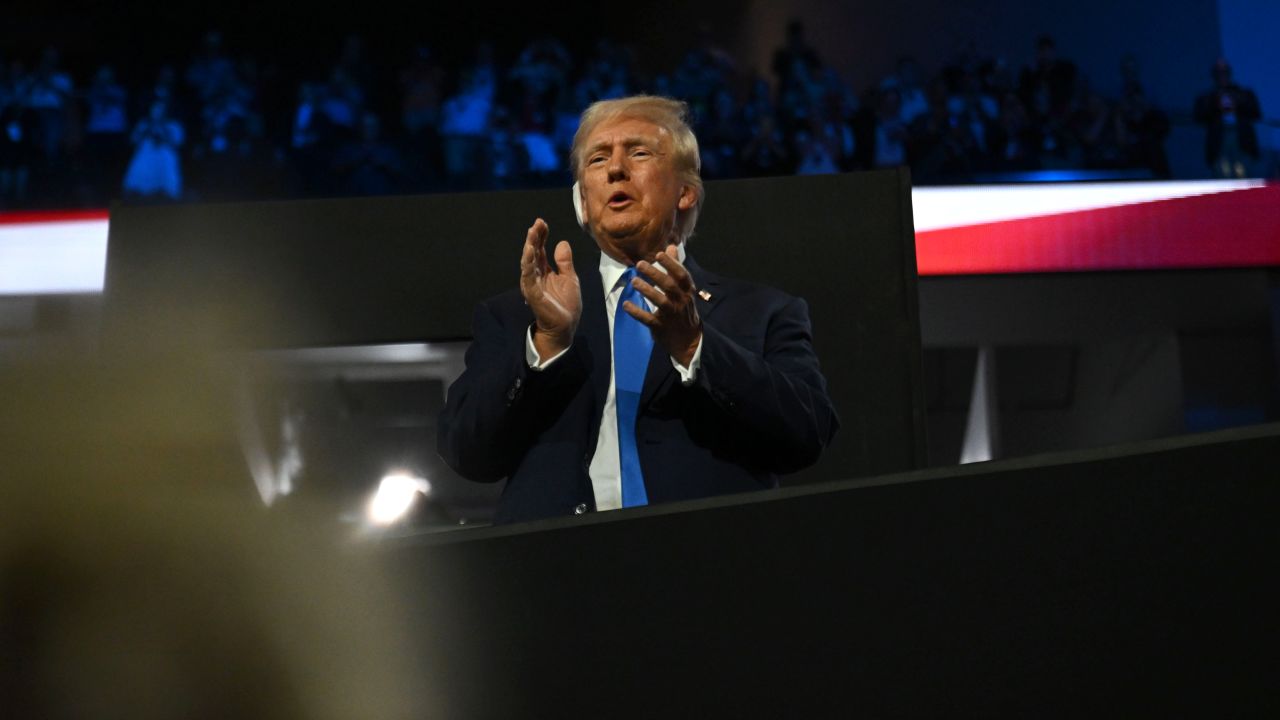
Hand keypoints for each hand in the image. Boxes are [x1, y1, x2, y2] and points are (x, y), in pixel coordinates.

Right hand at [519, 218, 579, 358]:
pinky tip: (529, 251)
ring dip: (529, 246)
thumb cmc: (566, 305)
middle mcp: (536, 275)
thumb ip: (565, 261)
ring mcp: (533, 283)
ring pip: (528, 261)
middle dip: (534, 237)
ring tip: (532, 233)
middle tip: (537, 223)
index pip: (541, 249)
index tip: (543, 223)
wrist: (565, 326)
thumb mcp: (569, 278)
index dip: (542, 236)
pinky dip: (528, 263)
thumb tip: (562, 242)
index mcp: (545, 271)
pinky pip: (528, 275)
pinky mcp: (532, 293)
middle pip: (533, 252)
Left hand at [622, 244, 701, 366]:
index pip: (681, 275)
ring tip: (634, 281)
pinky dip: (637, 312)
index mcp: (687, 291)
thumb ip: (675, 268)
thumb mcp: (684, 289)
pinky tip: (626, 305)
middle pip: (669, 286)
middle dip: (655, 274)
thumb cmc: (683, 308)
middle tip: (640, 264)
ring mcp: (671, 315)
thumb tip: (671, 246)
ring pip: (660, 301)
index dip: (671, 264)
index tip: (659, 254)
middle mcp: (681, 301)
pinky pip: (648, 319)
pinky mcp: (661, 327)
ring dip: (647, 290)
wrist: (688, 339)